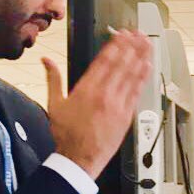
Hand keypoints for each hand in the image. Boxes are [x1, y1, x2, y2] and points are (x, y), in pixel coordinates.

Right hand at [43, 30, 151, 179]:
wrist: (79, 159)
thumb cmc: (67, 135)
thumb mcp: (55, 104)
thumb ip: (53, 79)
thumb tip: (46, 60)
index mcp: (86, 89)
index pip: (104, 60)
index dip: (115, 45)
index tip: (122, 35)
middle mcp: (104, 94)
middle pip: (121, 64)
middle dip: (131, 47)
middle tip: (139, 34)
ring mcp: (117, 105)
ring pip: (132, 76)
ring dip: (141, 57)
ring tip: (147, 44)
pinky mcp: (126, 116)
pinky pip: (137, 92)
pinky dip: (143, 78)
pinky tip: (148, 67)